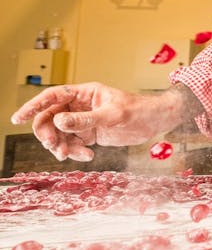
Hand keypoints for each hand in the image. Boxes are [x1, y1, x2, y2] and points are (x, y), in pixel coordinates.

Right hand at [10, 82, 192, 161]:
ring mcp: (83, 121)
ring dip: (61, 147)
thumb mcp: (113, 115)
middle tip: (55, 148)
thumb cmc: (138, 111)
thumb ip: (86, 120)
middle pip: (50, 119)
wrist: (155, 122)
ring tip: (74, 155)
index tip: (17, 118)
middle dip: (48, 134)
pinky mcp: (89, 134)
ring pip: (59, 134)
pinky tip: (89, 156)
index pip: (52, 97)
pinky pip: (71, 144)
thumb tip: (58, 121)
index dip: (33, 106)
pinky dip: (74, 152)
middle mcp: (80, 106)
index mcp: (84, 93)